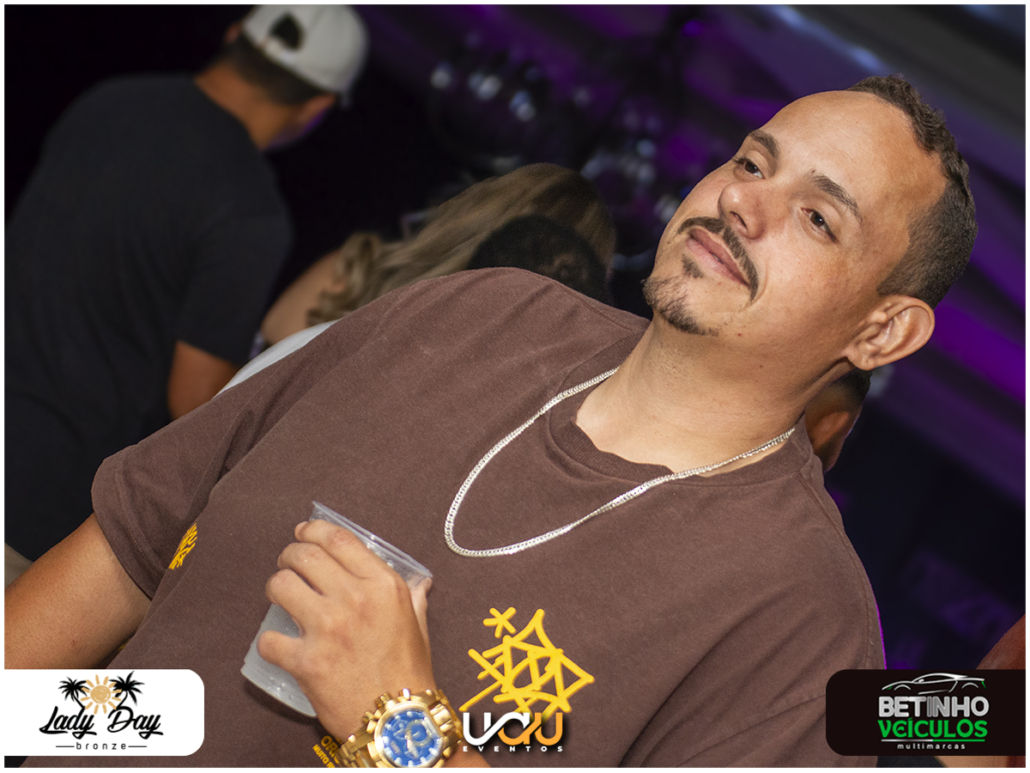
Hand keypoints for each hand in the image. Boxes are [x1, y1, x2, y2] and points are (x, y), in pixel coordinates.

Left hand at [257, 520, 434, 738]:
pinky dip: (270, 642)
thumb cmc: (410, 674)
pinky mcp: (307, 661)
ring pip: (281, 586)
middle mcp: (355, 600)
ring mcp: (329, 629)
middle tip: (288, 564)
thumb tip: (417, 580)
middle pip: (305, 556)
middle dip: (289, 554)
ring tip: (281, 597)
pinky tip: (279, 645)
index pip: (340, 540)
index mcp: (383, 586)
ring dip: (276, 588)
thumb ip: (413, 597)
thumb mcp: (419, 626)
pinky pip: (270, 639)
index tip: (303, 531)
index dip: (315, 529)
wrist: (399, 723)